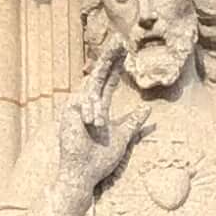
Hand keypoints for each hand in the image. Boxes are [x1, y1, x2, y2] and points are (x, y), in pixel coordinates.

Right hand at [50, 45, 146, 215]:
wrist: (85, 176)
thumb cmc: (100, 160)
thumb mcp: (123, 137)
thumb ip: (133, 123)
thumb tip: (148, 110)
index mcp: (99, 107)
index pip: (109, 80)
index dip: (117, 65)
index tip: (126, 49)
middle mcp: (87, 104)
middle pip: (99, 75)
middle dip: (109, 57)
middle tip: (119, 40)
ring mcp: (76, 107)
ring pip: (91, 89)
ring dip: (97, 107)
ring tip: (98, 127)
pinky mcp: (68, 113)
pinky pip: (82, 101)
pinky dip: (90, 112)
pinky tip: (93, 124)